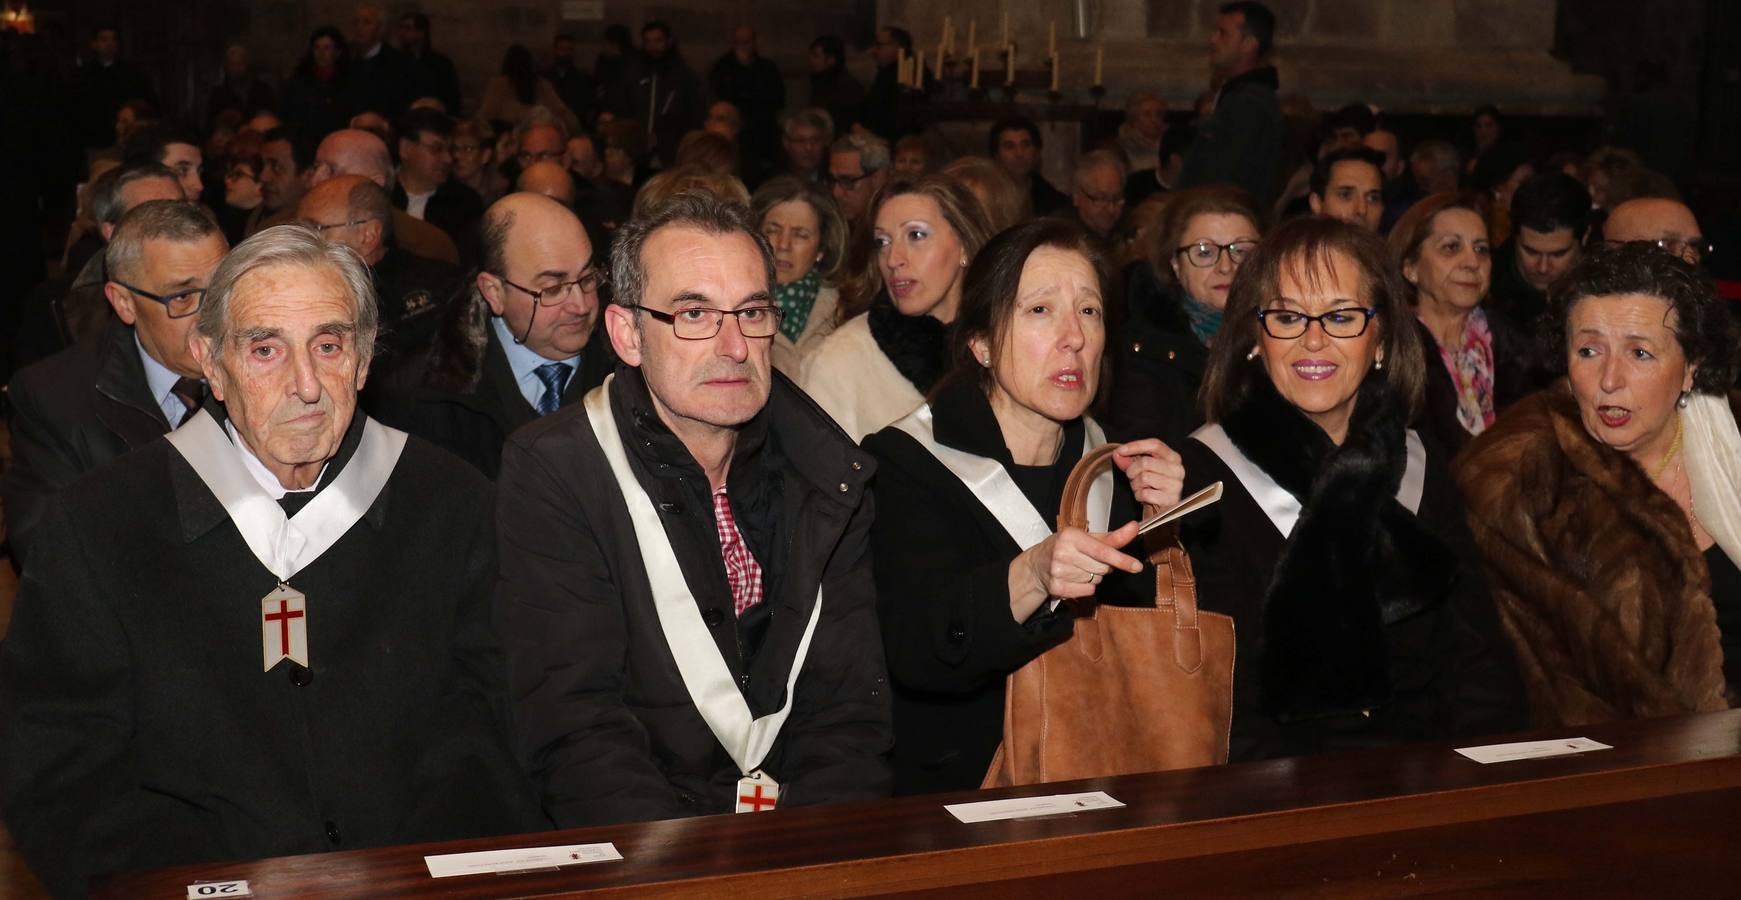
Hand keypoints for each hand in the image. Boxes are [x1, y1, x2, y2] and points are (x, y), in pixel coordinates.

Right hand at [1008, 522, 1143, 620]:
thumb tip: (1134, 528)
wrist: (1036, 564)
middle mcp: (1063, 553)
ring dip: (1094, 577)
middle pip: (1102, 568)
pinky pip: (1088, 591)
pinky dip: (1087, 587)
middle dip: (1104, 566)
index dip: (1121, 559)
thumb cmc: (1065, 547)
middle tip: (1090, 560)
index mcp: (1071, 536)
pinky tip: (1075, 579)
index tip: (1136, 566)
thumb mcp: (1085, 537)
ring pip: (1096, 580)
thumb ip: (1112, 537)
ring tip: (1079, 568)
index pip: (1102, 551)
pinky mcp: (1057, 587)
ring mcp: (1059, 571)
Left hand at [1113, 439, 1184, 513]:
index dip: (1136, 446)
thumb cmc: (1154, 486)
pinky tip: (1144, 496)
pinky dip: (1139, 495)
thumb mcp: (1142, 469)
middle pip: (1146, 462)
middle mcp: (1177, 470)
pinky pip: (1145, 493)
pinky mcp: (1170, 499)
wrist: (1164, 508)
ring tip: (1140, 487)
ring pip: (1144, 478)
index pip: (1155, 445)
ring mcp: (1175, 485)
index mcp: (1173, 458)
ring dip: (1136, 484)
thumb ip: (1130, 460)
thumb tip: (1117, 454)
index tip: (1120, 451)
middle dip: (1132, 470)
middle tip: (1133, 477)